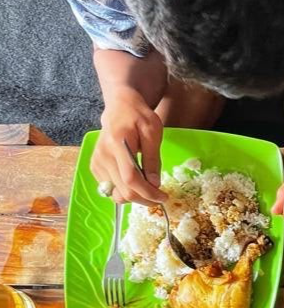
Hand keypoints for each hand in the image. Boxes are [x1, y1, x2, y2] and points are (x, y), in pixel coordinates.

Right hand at [91, 86, 165, 204]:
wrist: (120, 107)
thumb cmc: (138, 117)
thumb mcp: (153, 133)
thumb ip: (153, 159)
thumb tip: (154, 183)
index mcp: (117, 144)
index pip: (131, 179)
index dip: (148, 193)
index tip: (163, 197)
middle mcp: (103, 155)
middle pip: (123, 191)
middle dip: (144, 199)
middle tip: (159, 197)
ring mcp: (97, 162)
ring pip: (116, 194)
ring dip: (135, 197)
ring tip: (149, 190)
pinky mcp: (95, 166)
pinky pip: (111, 188)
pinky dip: (125, 191)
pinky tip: (136, 182)